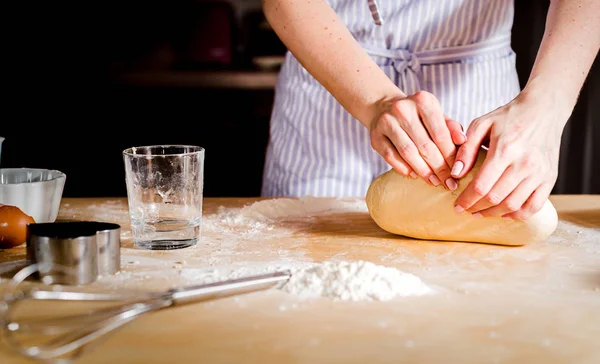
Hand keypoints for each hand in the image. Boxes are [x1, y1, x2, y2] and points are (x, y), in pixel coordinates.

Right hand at [370, 91, 465, 189]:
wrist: (384, 107)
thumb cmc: (417, 115)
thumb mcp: (436, 115)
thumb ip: (451, 127)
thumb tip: (463, 141)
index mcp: (423, 101)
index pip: (440, 134)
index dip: (450, 156)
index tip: (457, 172)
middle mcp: (403, 109)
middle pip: (425, 145)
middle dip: (439, 167)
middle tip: (448, 182)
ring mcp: (386, 122)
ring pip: (408, 152)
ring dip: (423, 171)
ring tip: (434, 181)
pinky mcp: (375, 136)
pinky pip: (391, 157)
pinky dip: (404, 168)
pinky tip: (414, 175)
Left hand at [451, 92, 564, 219]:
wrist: (544, 109)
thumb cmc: (509, 116)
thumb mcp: (481, 124)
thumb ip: (466, 149)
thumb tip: (455, 174)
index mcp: (505, 150)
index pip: (481, 186)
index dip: (467, 200)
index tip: (457, 206)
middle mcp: (524, 164)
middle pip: (495, 198)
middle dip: (476, 208)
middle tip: (466, 210)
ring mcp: (539, 173)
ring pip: (513, 205)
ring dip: (494, 213)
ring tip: (481, 212)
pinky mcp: (550, 178)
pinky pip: (534, 206)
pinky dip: (518, 215)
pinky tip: (504, 213)